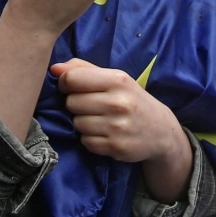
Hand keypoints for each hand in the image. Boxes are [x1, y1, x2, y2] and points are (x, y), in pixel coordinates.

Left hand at [50, 58, 184, 164]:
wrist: (161, 131)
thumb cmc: (131, 99)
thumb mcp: (115, 78)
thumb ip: (84, 69)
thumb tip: (54, 69)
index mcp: (117, 80)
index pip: (72, 78)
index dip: (65, 83)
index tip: (71, 87)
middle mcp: (118, 102)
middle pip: (71, 102)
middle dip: (76, 104)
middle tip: (91, 106)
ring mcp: (117, 127)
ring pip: (77, 123)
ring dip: (82, 122)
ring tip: (99, 120)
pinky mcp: (115, 147)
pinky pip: (85, 141)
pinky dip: (90, 139)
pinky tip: (104, 133)